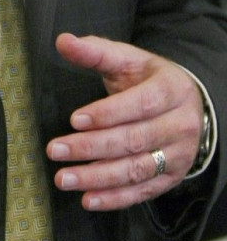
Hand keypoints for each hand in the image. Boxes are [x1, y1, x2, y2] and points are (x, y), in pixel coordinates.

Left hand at [47, 32, 204, 210]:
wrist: (186, 104)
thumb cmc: (149, 79)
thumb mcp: (127, 59)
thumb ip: (95, 51)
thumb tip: (63, 41)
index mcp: (171, 90)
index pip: (140, 104)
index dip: (107, 113)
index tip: (74, 119)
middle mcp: (180, 125)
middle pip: (133, 140)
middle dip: (91, 147)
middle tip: (55, 150)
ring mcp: (178, 155)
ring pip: (136, 170)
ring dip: (97, 178)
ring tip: (64, 178)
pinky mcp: (171, 178)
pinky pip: (142, 192)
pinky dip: (114, 198)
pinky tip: (88, 199)